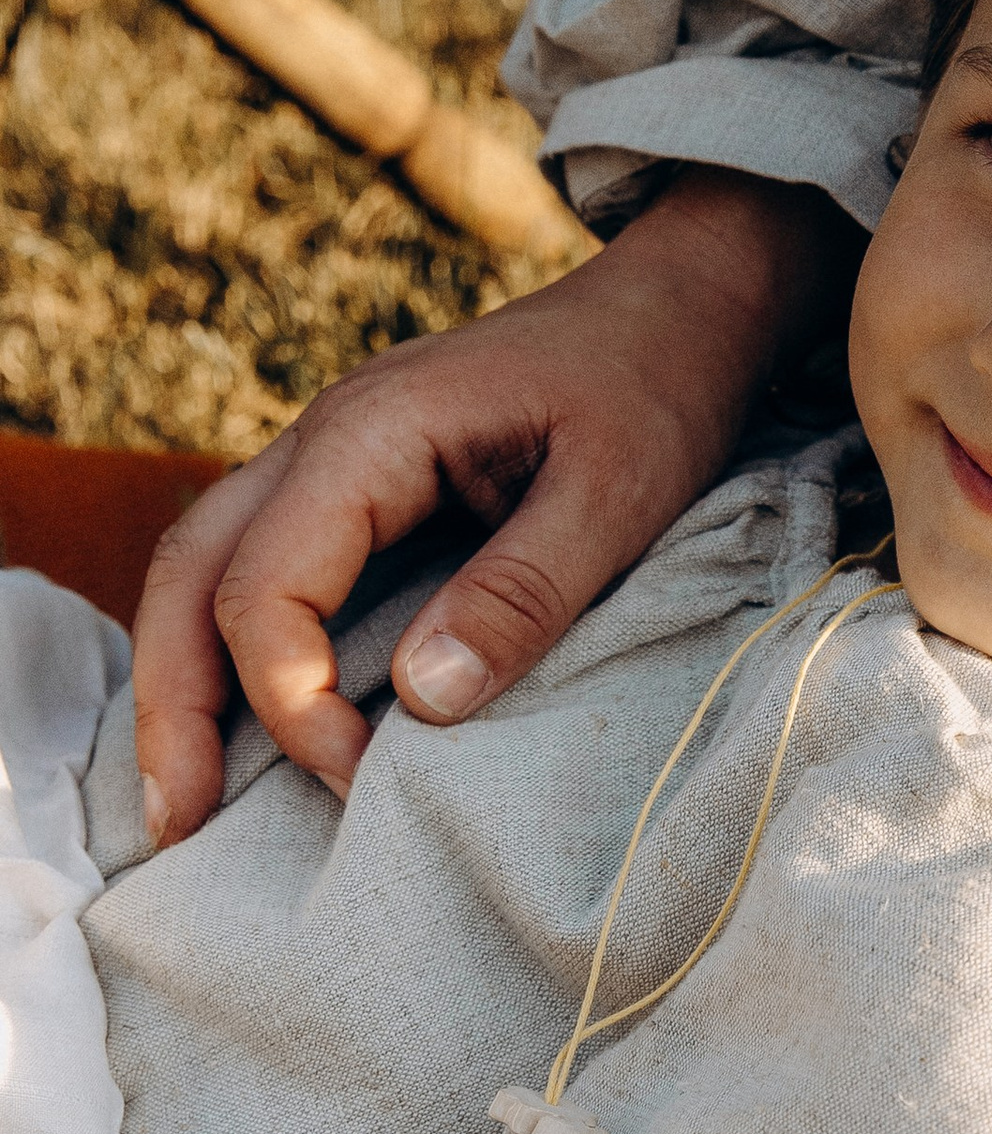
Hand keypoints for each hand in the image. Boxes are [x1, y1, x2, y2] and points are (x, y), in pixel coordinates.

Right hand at [132, 166, 859, 845]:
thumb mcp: (619, 492)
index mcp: (373, 432)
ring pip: (205, 568)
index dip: (290, 699)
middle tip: (175, 825)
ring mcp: (332, 463)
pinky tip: (250, 727)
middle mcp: (324, 441)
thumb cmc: (655, 388)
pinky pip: (262, 568)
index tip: (359, 777)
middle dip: (172, 703)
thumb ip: (524, 591)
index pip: (269, 584)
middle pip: (192, 574)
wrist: (678, 307)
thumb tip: (421, 700)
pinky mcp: (361, 494)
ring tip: (185, 801)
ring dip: (183, 681)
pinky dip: (235, 649)